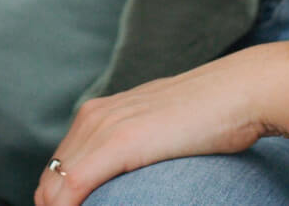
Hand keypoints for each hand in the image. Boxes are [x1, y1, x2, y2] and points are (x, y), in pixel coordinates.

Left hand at [35, 44, 288, 205]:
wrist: (238, 92)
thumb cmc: (210, 117)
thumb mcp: (158, 130)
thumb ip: (134, 147)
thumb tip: (129, 175)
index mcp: (98, 114)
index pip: (59, 168)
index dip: (56, 200)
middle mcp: (93, 117)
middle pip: (50, 180)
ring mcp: (103, 128)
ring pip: (53, 187)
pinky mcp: (118, 142)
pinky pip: (73, 186)